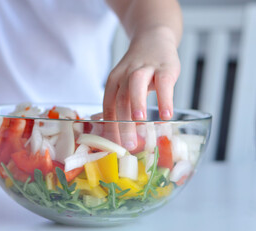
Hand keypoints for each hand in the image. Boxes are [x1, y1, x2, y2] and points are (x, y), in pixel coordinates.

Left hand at [103, 27, 180, 149]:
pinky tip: (167, 115)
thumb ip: (122, 105)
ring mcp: (144, 69)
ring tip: (139, 121)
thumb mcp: (125, 84)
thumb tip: (119, 135)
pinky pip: (163, 83)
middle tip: (127, 144)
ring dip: (137, 103)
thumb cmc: (139, 70)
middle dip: (123, 124)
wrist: (153, 39)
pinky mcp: (164, 67)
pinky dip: (164, 99)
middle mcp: (125, 75)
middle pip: (120, 100)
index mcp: (113, 82)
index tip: (113, 147)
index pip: (108, 107)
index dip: (109, 127)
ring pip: (136, 86)